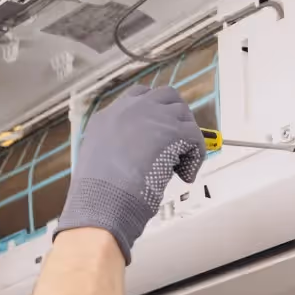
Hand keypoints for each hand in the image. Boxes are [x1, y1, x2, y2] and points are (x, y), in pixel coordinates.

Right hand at [55, 85, 205, 262]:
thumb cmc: (98, 192)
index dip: (154, 111)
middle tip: (176, 142)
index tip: (159, 130)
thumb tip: (138, 153)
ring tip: (179, 163)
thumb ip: (117, 147)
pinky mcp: (172, 131)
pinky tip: (185, 175)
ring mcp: (152, 116)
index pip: (138, 96)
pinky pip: (196, 137)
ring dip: (186, 136)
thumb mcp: (98, 160)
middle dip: (175, 116)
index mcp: (108, 116)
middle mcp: (130, 109)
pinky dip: (195, 157)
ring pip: (183, 113)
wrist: (104, 199)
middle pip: (165, 95)